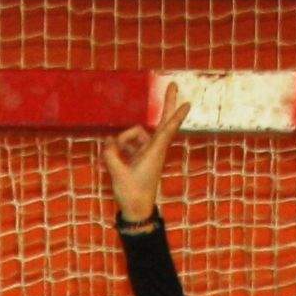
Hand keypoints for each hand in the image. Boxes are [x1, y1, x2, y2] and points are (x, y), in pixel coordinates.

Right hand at [103, 85, 189, 224]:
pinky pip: (126, 144)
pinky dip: (117, 148)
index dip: (176, 116)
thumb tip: (107, 142)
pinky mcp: (139, 156)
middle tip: (174, 85)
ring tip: (113, 159)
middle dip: (168, 103)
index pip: (167, 130)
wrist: (136, 210)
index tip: (188, 103)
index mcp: (154, 153)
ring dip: (121, 142)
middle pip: (163, 121)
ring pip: (133, 134)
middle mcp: (153, 149)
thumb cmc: (132, 193)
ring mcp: (146, 151)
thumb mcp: (117, 174)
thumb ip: (111, 155)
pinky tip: (109, 158)